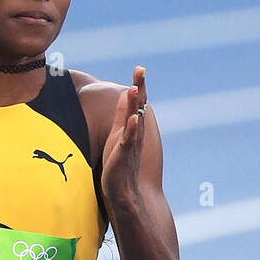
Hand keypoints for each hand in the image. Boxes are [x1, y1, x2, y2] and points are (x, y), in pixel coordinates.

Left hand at [100, 65, 147, 209]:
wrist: (124, 190)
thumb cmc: (120, 163)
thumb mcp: (119, 134)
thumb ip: (122, 115)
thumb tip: (126, 95)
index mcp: (133, 128)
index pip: (138, 103)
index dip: (138, 86)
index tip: (139, 69)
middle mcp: (135, 133)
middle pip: (139, 106)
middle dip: (140, 88)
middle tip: (140, 69)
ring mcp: (131, 144)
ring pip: (135, 120)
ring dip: (136, 104)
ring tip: (135, 88)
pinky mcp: (124, 155)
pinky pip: (129, 140)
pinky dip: (131, 129)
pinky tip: (132, 118)